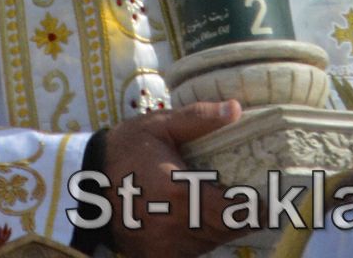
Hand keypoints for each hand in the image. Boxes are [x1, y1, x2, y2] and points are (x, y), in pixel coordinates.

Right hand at [94, 103, 239, 255]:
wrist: (85, 180)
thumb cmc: (126, 148)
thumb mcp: (160, 125)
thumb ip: (199, 118)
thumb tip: (236, 109)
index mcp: (181, 193)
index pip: (234, 212)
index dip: (254, 208)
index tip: (267, 198)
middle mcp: (177, 226)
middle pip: (226, 230)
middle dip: (238, 216)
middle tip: (245, 197)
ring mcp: (167, 247)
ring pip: (211, 243)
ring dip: (218, 227)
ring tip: (216, 202)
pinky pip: (192, 252)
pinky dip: (198, 237)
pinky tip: (192, 218)